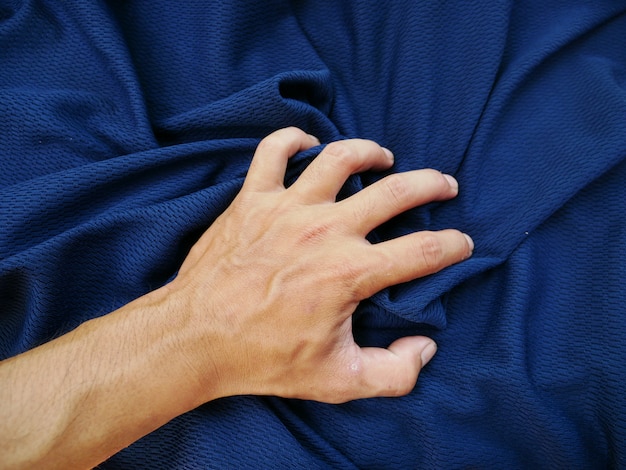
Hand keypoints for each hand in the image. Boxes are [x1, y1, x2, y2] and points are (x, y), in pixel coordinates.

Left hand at [169, 127, 472, 402]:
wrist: (195, 338)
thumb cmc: (262, 360)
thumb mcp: (337, 382)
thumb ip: (393, 374)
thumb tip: (425, 347)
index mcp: (350, 273)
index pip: (422, 252)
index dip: (452, 246)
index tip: (462, 243)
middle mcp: (324, 231)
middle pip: (395, 193)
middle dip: (431, 184)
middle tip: (445, 184)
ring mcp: (287, 209)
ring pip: (339, 158)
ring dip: (368, 151)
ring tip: (383, 156)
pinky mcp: (252, 199)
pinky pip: (273, 151)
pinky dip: (292, 139)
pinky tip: (307, 143)